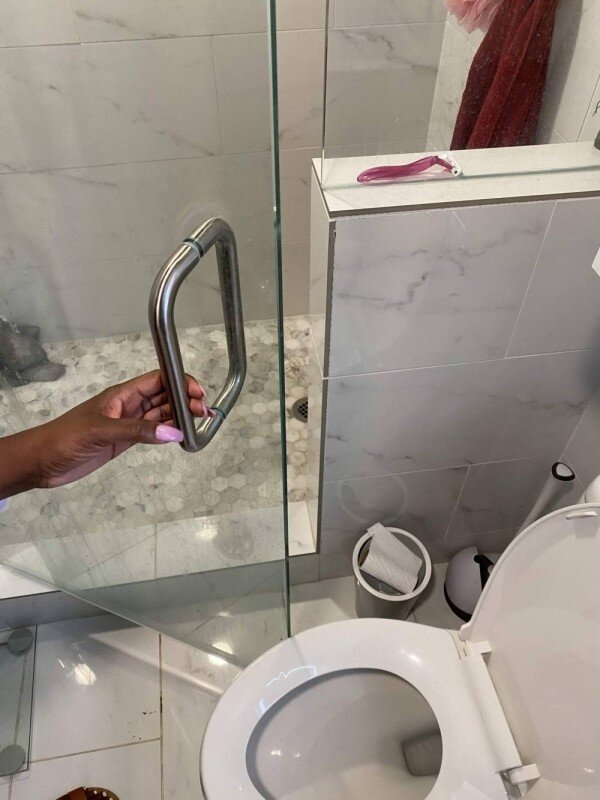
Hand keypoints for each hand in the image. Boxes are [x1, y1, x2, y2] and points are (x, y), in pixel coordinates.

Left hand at [0, 370, 212, 496]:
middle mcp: (127, 406)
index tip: (198, 393)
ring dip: (180, 417)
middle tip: (205, 412)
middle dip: (186, 400)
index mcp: (121, 394)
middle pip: (164, 396)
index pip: (157, 380)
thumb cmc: (65, 438)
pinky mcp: (125, 440)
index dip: (180, 383)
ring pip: (161, 414)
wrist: (42, 461)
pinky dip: (167, 433)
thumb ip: (138, 431)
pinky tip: (180, 436)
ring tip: (200, 423)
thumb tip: (174, 433)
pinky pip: (152, 432)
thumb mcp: (102, 431)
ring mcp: (127, 423)